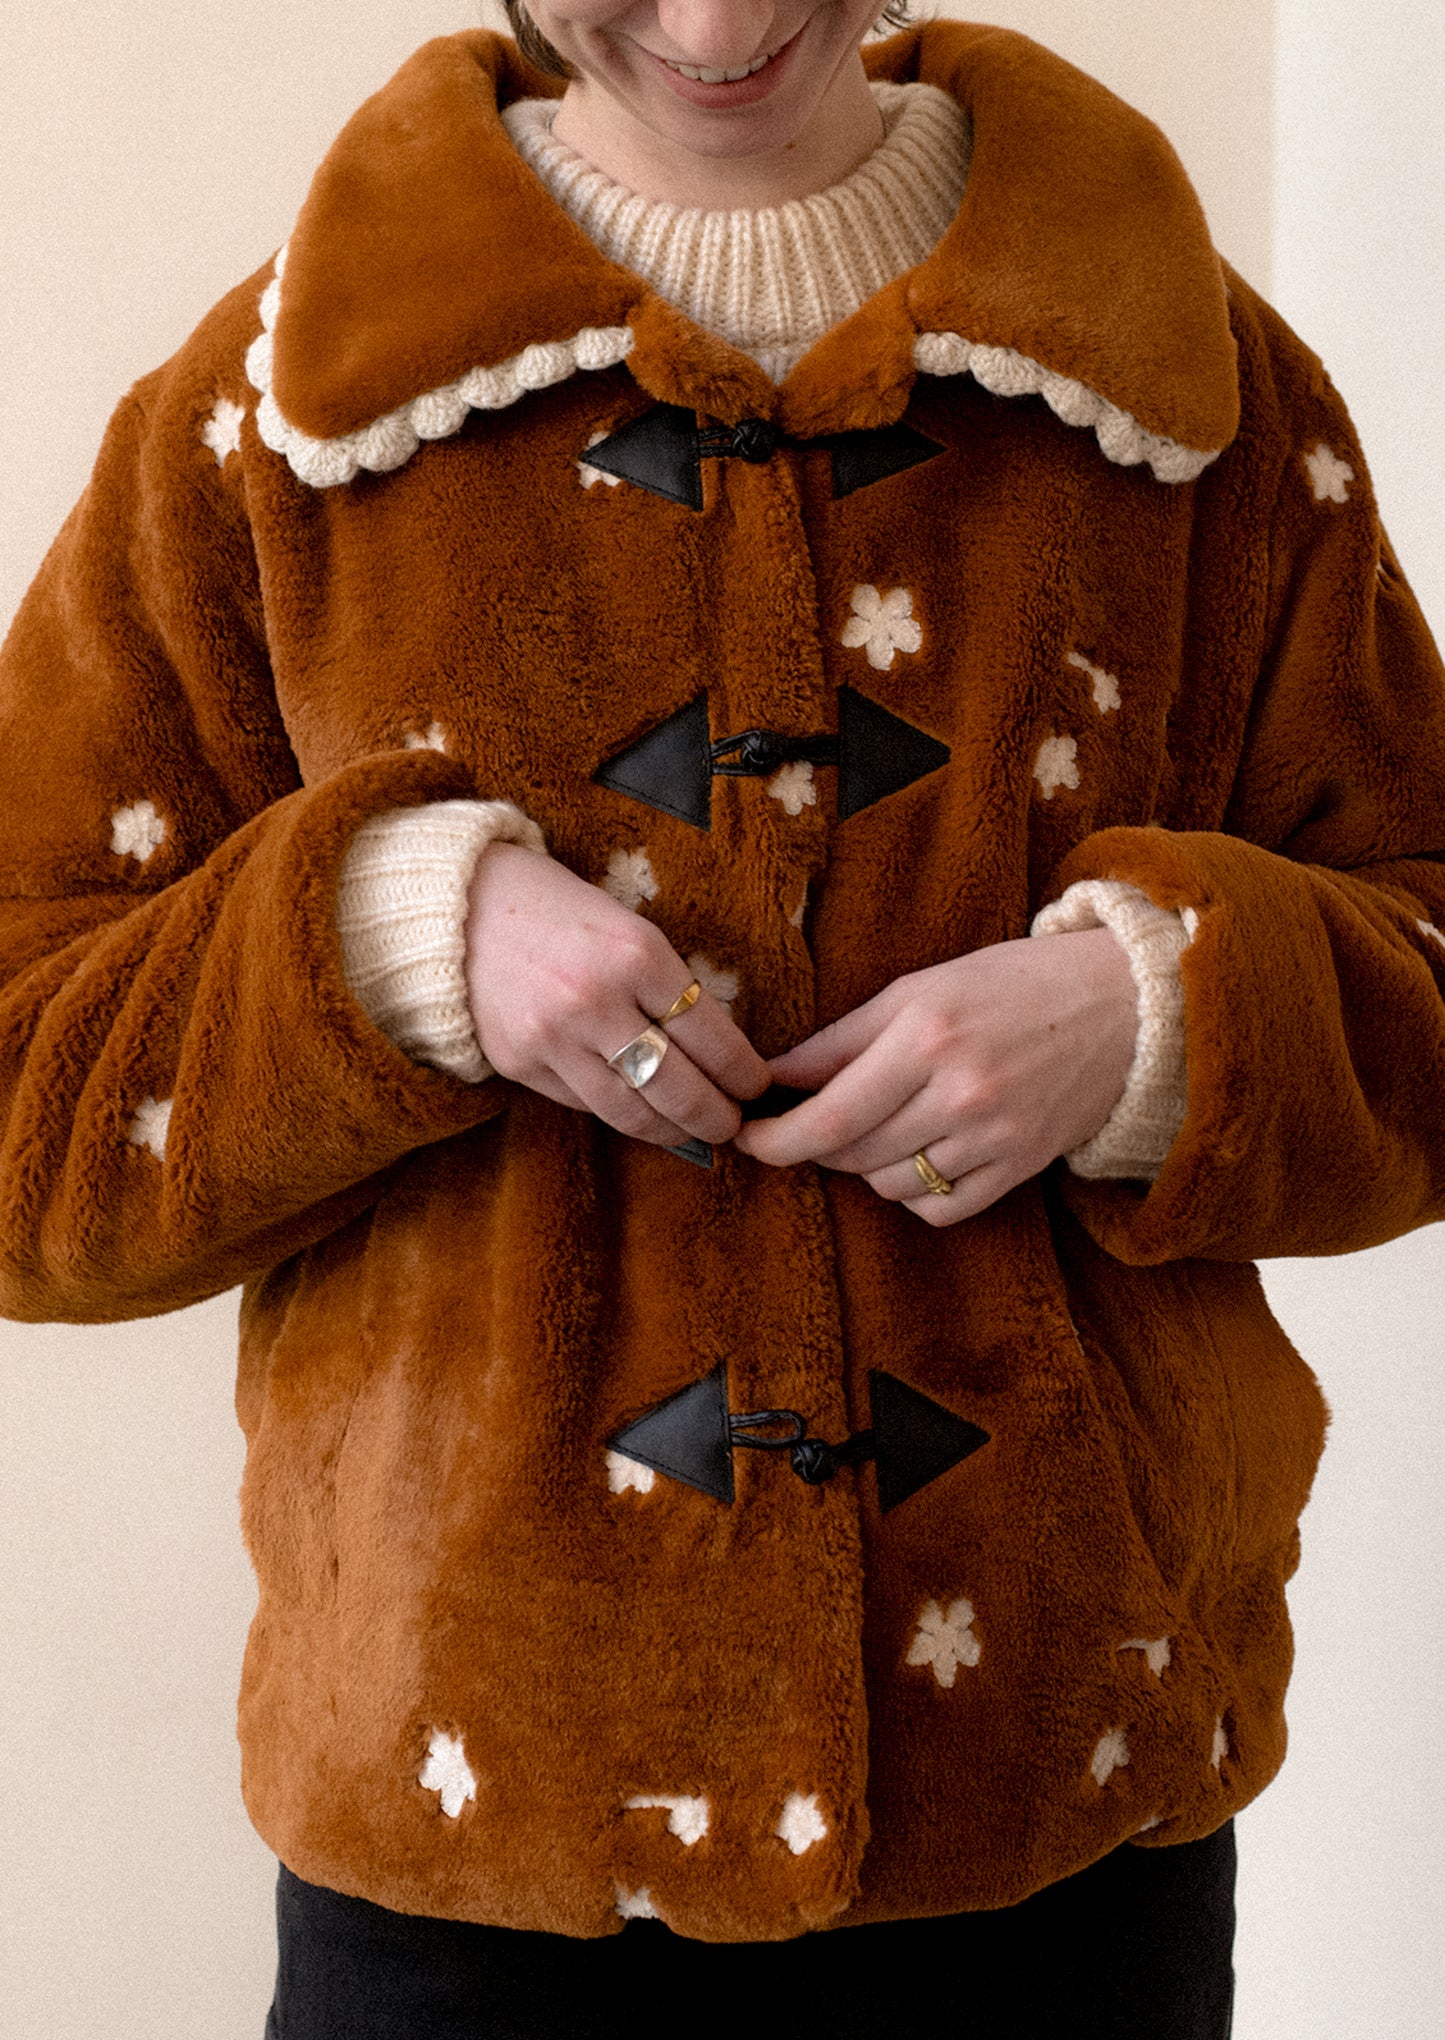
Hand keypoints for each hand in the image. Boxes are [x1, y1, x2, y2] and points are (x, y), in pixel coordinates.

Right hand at [464, 842, 769, 1145]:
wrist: (460, 907)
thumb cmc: (558, 910)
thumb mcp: (627, 927)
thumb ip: (667, 985)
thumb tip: (718, 1051)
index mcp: (636, 954)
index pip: (712, 1037)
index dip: (743, 1074)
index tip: (756, 1086)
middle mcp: (596, 1000)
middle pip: (679, 1088)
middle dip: (717, 1117)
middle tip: (733, 1125)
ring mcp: (553, 1038)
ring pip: (632, 1113)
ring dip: (672, 1131)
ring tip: (692, 1131)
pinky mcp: (519, 1064)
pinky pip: (584, 1105)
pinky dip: (619, 1114)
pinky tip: (639, 1113)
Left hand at [732, 929, 1138, 1222]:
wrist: (1124, 1006)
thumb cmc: (1013, 983)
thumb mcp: (923, 986)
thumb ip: (844, 1036)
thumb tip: (775, 1075)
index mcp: (929, 1037)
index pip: (832, 1114)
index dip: (777, 1138)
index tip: (744, 1137)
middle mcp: (961, 1094)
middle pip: (853, 1153)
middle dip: (815, 1143)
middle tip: (808, 1120)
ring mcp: (995, 1138)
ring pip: (889, 1184)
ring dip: (864, 1163)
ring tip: (882, 1121)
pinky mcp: (1021, 1169)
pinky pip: (939, 1208)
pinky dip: (913, 1192)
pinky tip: (919, 1155)